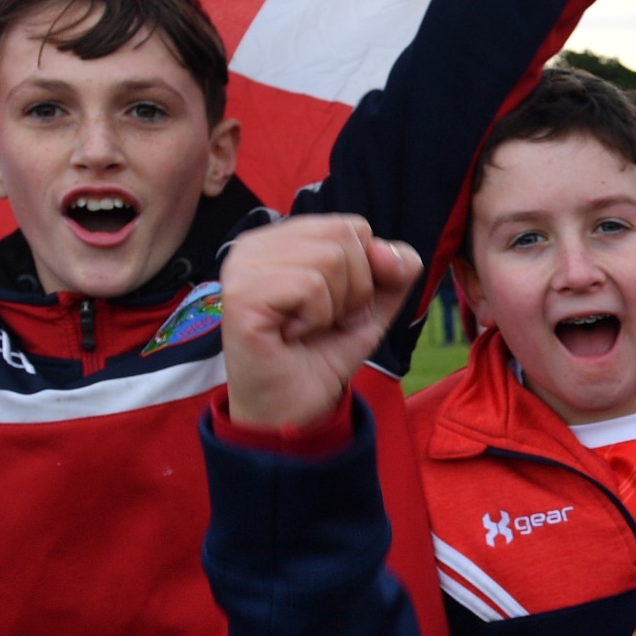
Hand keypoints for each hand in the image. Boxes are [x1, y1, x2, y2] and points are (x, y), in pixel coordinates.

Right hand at [220, 215, 420, 429]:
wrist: (292, 409)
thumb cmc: (321, 354)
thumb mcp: (371, 307)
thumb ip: (393, 272)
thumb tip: (392, 252)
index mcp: (282, 237)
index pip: (353, 226)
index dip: (366, 273)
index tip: (338, 309)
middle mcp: (255, 242)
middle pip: (345, 235)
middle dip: (354, 289)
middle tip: (322, 322)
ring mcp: (243, 265)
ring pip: (331, 258)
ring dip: (334, 307)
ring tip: (305, 328)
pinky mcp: (241, 292)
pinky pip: (311, 285)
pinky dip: (317, 318)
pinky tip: (291, 335)